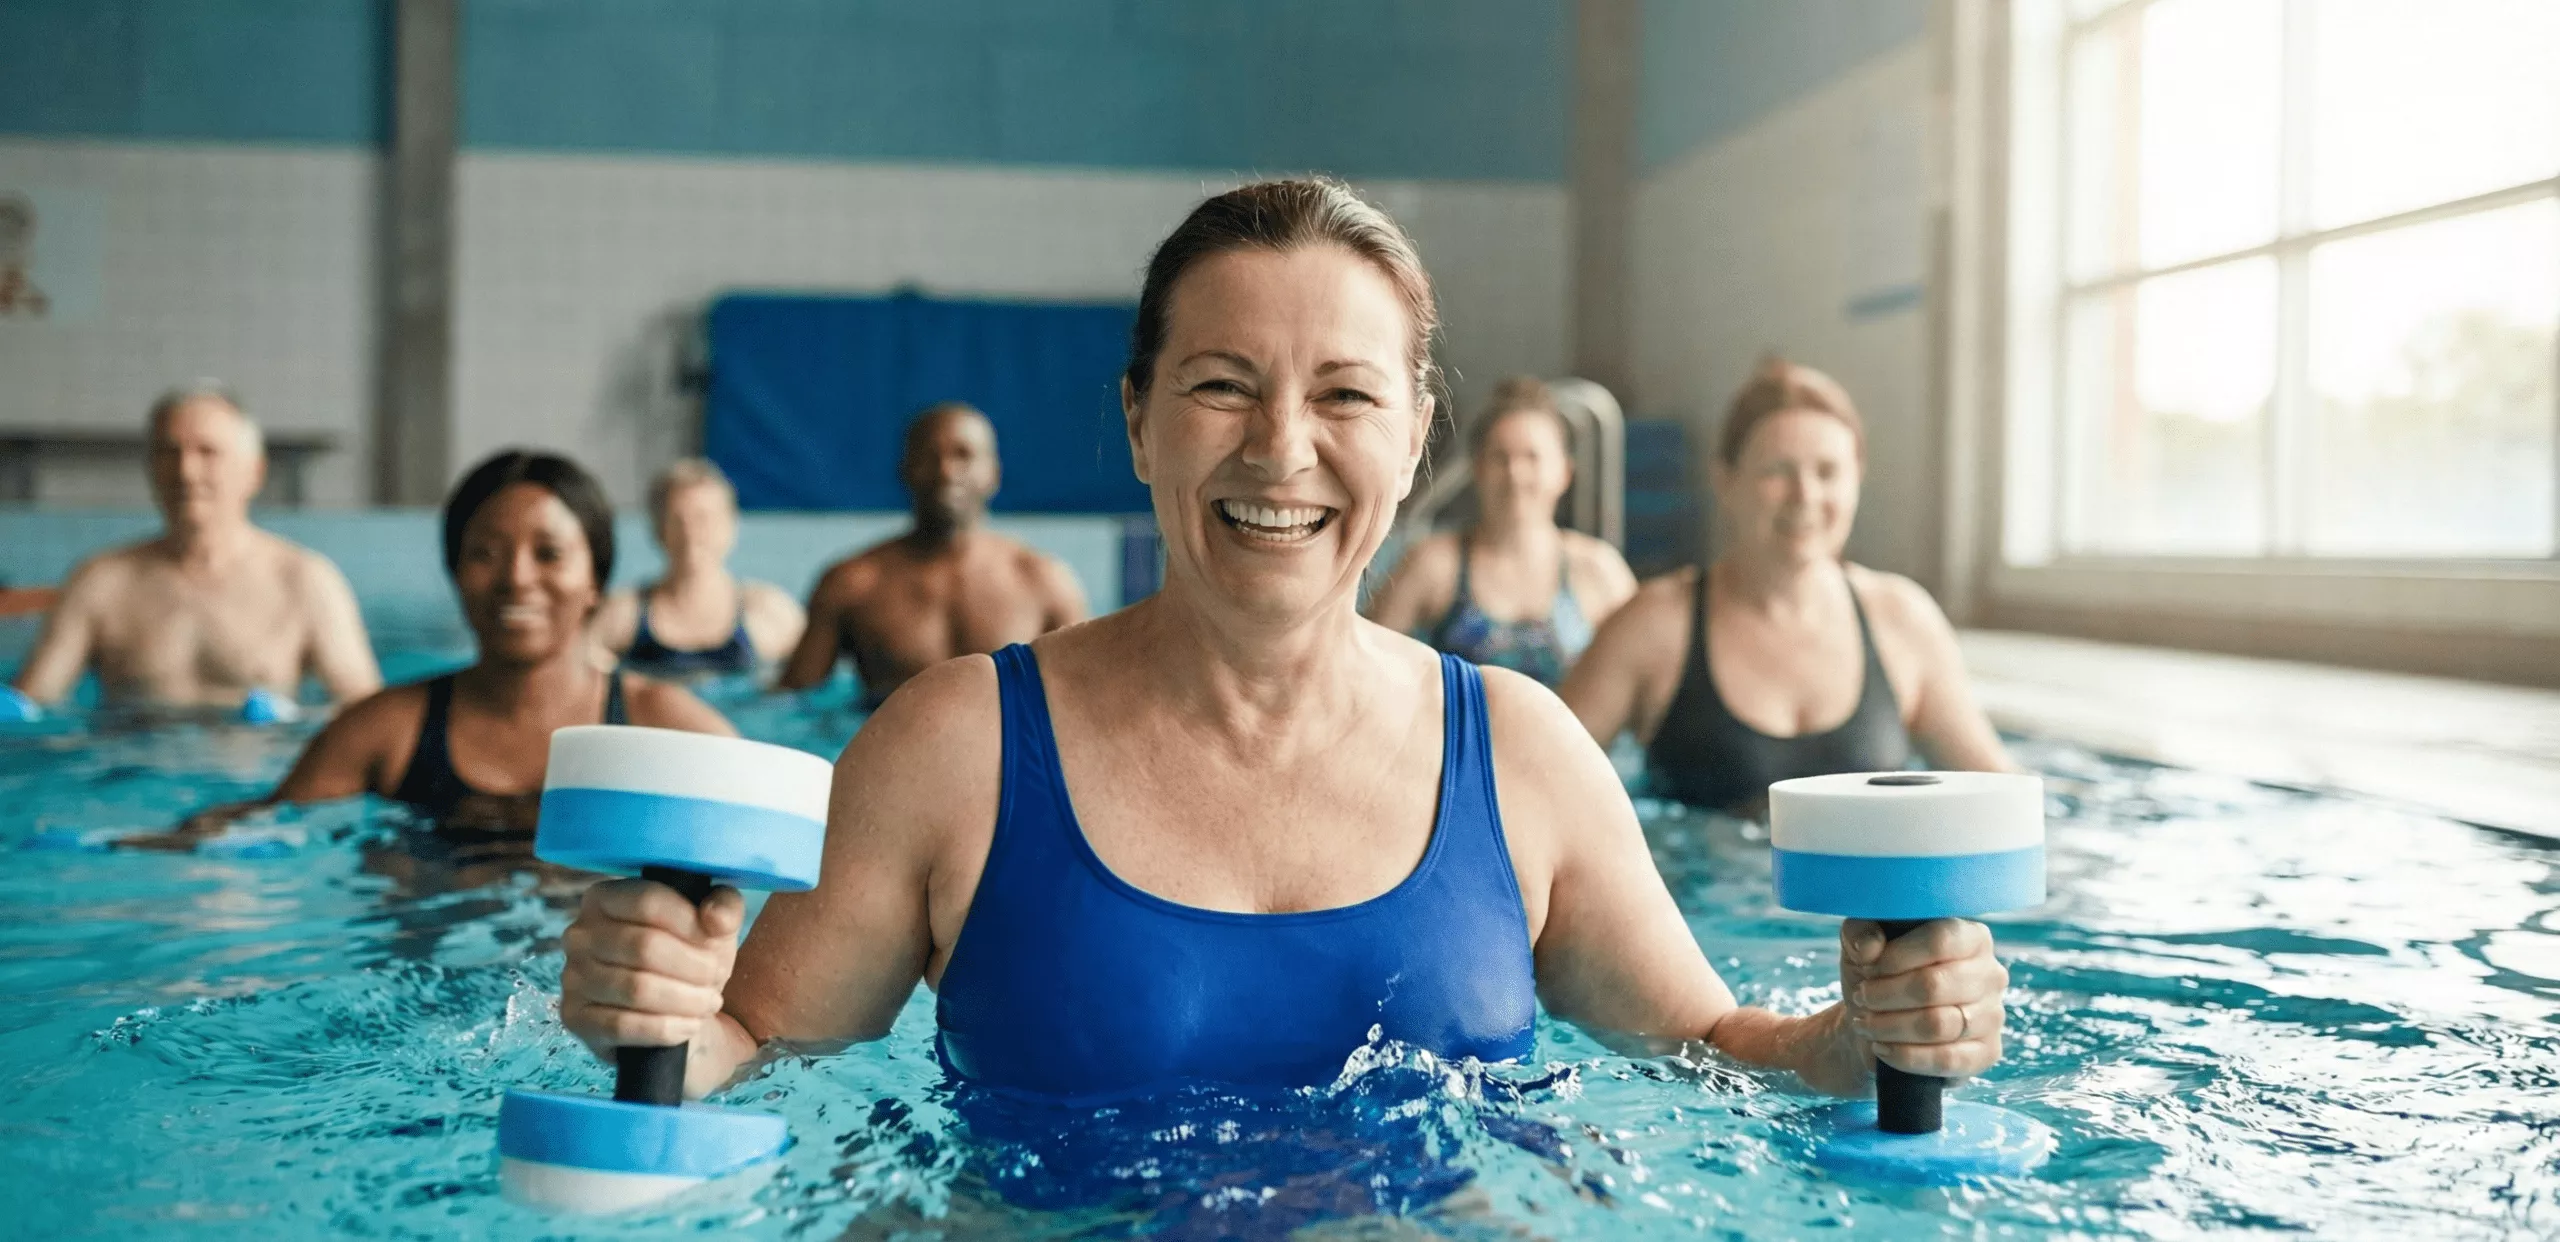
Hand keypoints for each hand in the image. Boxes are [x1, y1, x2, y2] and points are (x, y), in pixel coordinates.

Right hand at [559, 878, 746, 1059]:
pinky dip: (666, 1028)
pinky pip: (622, 1025)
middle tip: (716, 978)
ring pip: (636, 988)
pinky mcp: (575, 1018)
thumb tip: (715, 916)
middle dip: (693, 966)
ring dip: (685, 999)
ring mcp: (571, 977)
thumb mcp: (714, 926)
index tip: (716, 940)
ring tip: (709, 1002)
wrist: (676, 1013)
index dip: (690, 923)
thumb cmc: (689, 960)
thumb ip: (724, 907)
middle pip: (644, 946)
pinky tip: (689, 1026)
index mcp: (605, 898)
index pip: (647, 901)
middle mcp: (579, 934)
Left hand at [1833, 918, 2007, 1081]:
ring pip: (1939, 1024)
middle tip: (1862, 998)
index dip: (1896, 956)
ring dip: (1890, 1026)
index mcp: (1971, 936)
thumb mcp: (1861, 944)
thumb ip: (1861, 932)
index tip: (1866, 968)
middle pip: (1935, 986)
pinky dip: (1906, 1056)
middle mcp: (1990, 973)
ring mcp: (1993, 1015)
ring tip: (1865, 1023)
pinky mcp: (1988, 1052)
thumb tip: (1870, 948)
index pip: (1940, 940)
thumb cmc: (1877, 976)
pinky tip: (1882, 1048)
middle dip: (1886, 995)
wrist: (1876, 1024)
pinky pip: (1948, 1059)